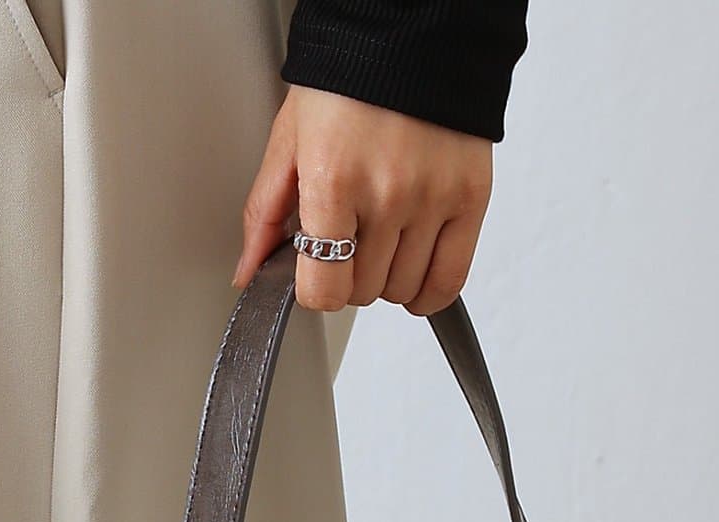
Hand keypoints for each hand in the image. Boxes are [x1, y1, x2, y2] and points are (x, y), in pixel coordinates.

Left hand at [233, 87, 492, 314]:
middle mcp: (387, 194)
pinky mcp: (470, 197)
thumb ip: (265, 213)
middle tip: (348, 242)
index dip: (316, 289)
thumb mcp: (289, 139)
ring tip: (382, 241)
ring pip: (403, 290)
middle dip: (350, 277)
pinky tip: (415, 272)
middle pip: (363, 292)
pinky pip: (450, 281)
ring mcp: (432, 199)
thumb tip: (248, 272)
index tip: (316, 272)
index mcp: (334, 180)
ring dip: (388, 278)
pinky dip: (429, 291)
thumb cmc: (344, 82)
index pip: (324, 289)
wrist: (408, 33)